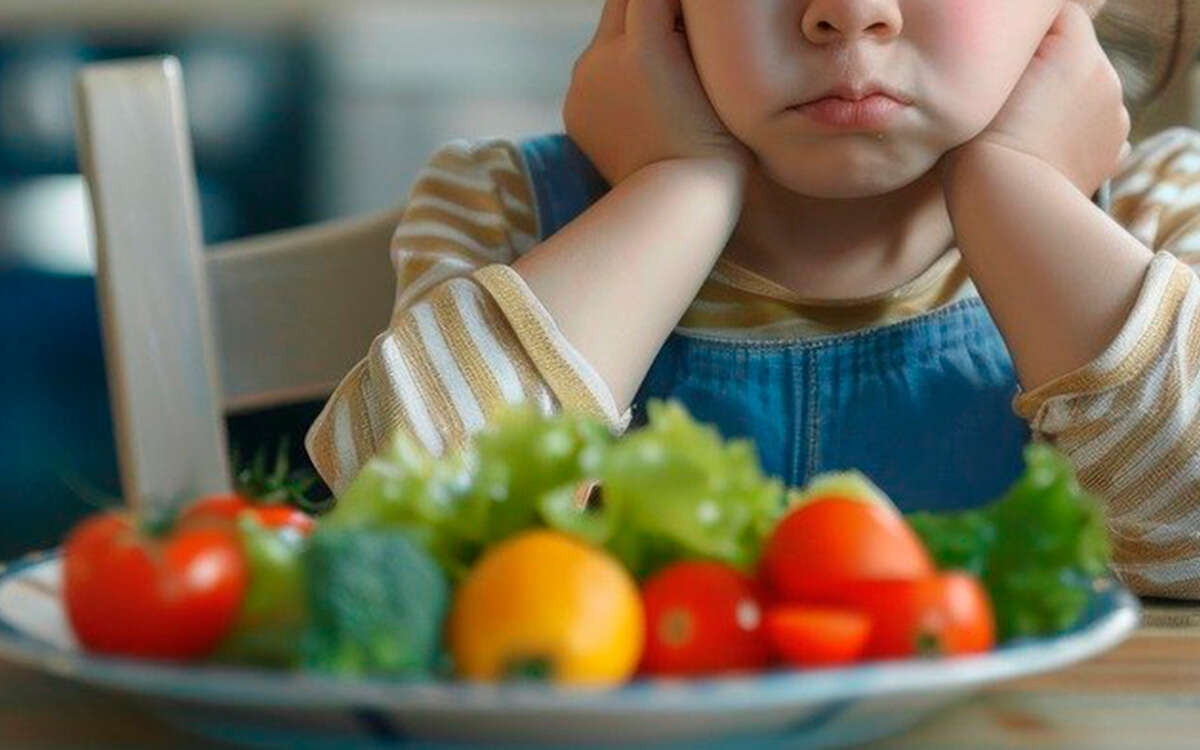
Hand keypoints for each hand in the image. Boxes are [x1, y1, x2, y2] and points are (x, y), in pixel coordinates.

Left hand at [562, 0, 754, 187]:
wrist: (675, 203)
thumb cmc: (717, 142)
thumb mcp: (720, 74)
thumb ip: (696, 27)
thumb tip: (683, 13)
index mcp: (641, 44)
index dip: (674, 0)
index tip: (689, 13)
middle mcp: (600, 57)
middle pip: (620, 2)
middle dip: (648, 6)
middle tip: (677, 24)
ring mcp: (581, 85)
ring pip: (605, 39)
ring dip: (630, 39)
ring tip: (662, 65)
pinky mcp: (572, 110)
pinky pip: (594, 76)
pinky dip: (614, 77)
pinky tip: (642, 99)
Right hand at [938, 2, 1131, 197]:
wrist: (1007, 205)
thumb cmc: (984, 143)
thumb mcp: (983, 82)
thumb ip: (1010, 52)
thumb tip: (1017, 47)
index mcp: (1077, 49)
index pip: (1058, 15)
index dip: (1025, 36)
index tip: (1001, 64)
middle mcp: (1106, 76)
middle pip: (1073, 55)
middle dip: (1047, 69)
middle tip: (1008, 101)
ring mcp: (1116, 117)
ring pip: (1085, 92)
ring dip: (1062, 102)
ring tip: (1025, 130)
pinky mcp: (1114, 153)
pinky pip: (1097, 128)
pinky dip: (1077, 134)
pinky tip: (1050, 150)